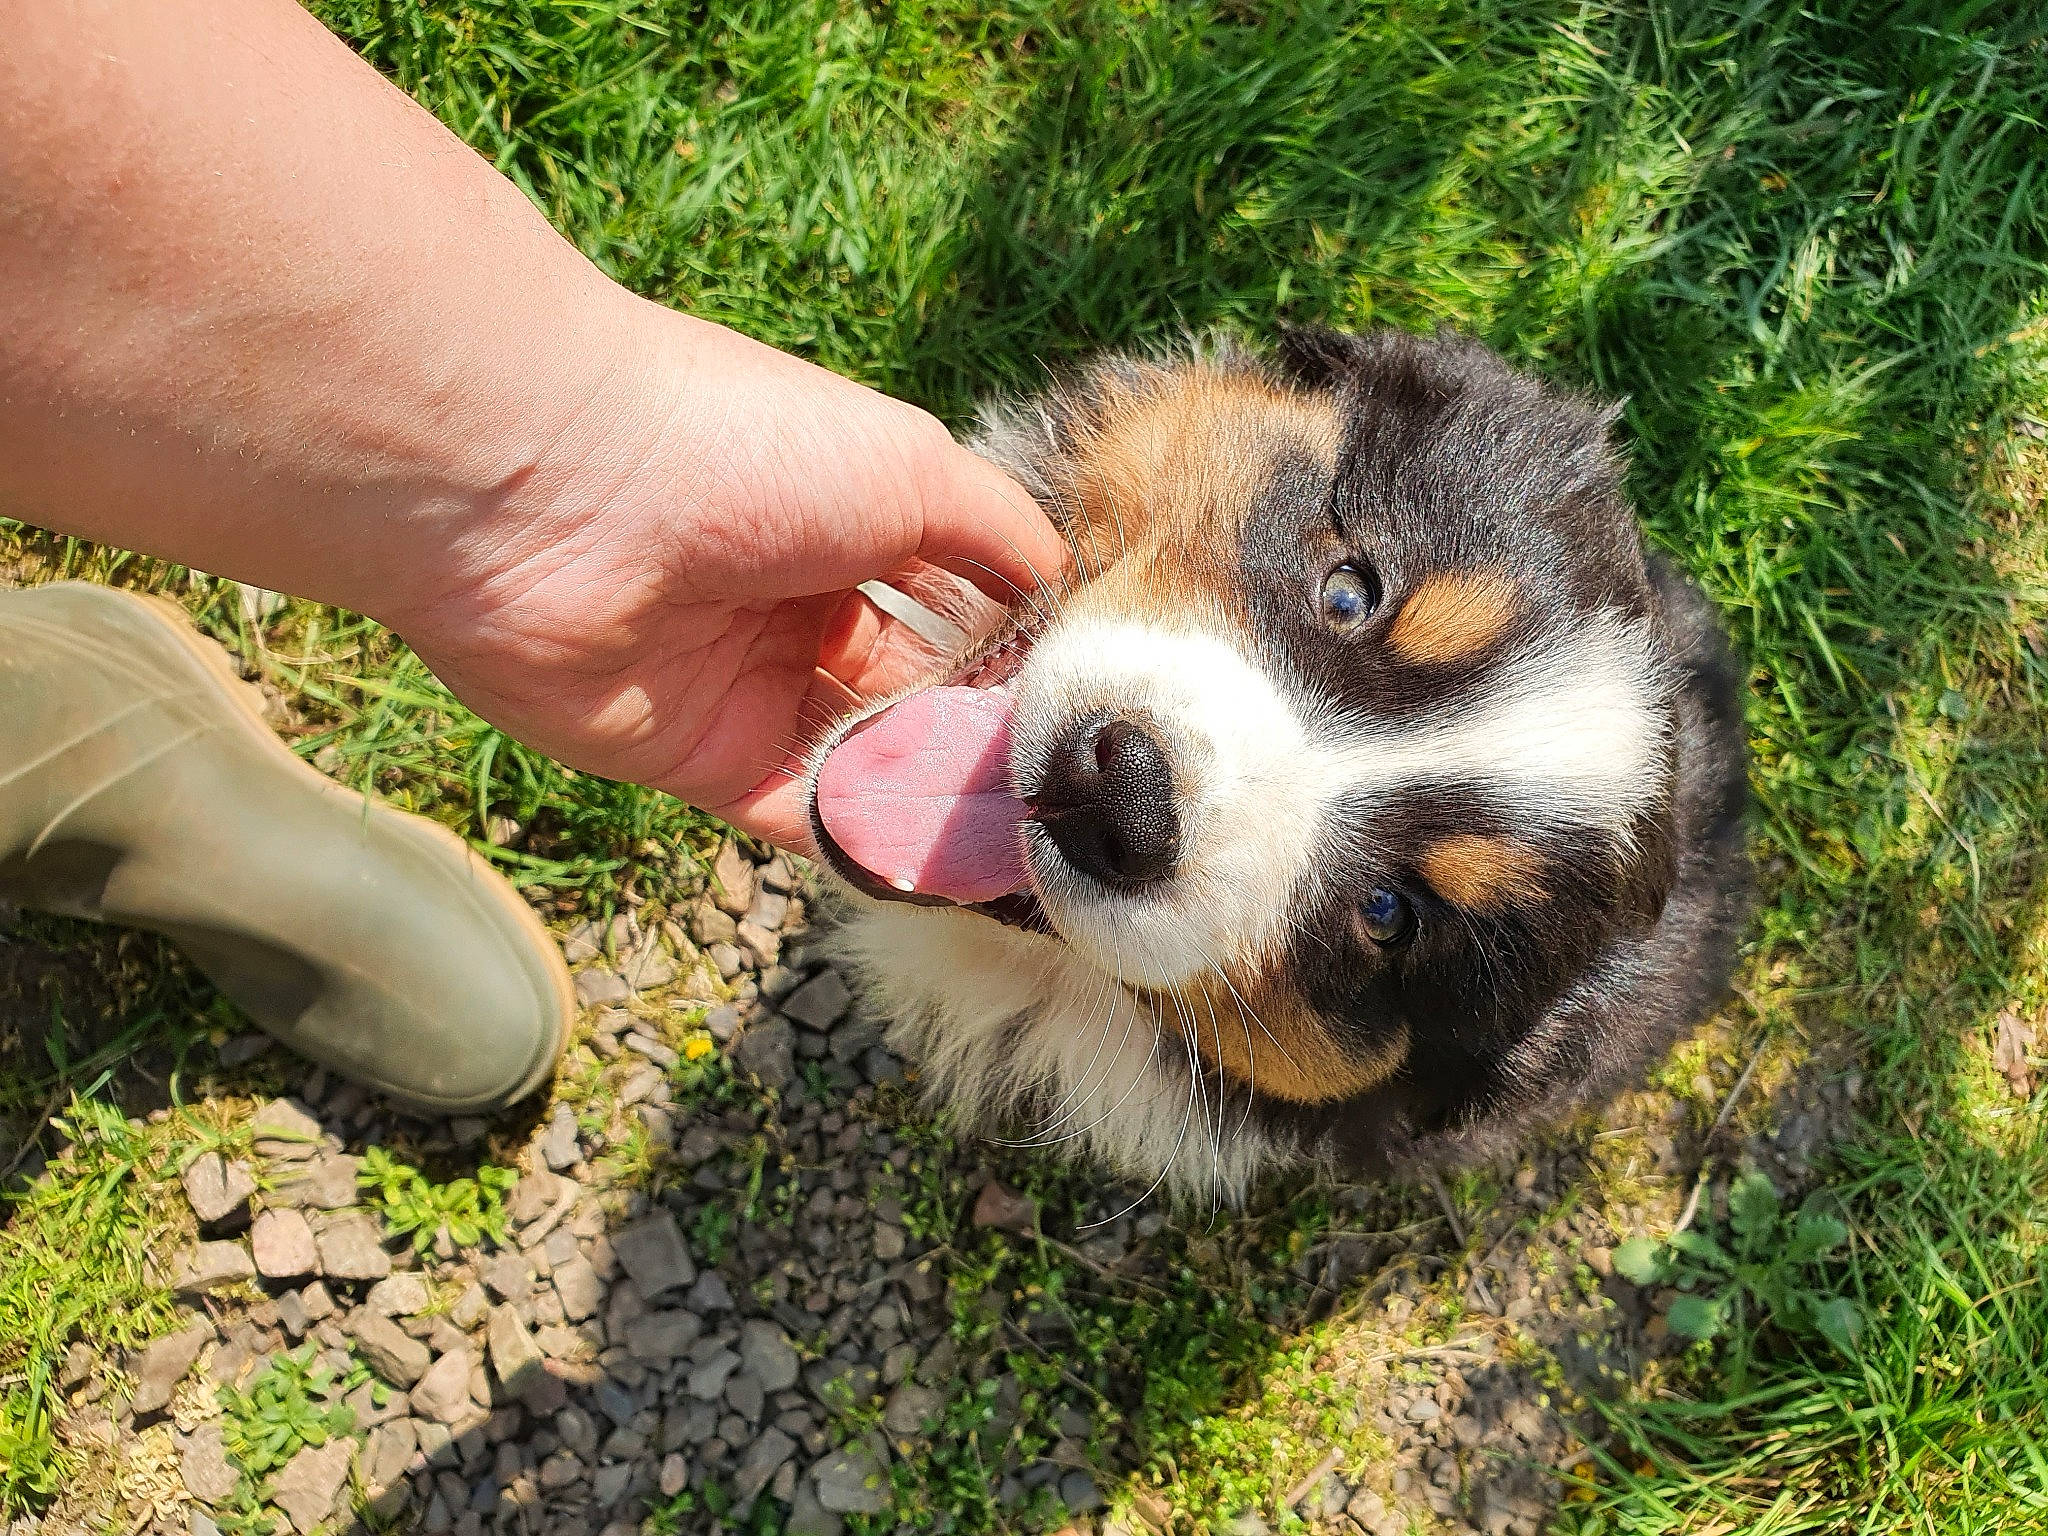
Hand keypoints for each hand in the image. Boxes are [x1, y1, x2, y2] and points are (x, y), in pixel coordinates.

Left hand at [393, 301, 1066, 855]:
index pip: (956, 602)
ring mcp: (750, 685)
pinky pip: (798, 814)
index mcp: (850, 519)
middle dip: (984, 738)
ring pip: (866, 759)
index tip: (1090, 706)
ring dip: (937, 799)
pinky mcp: (698, 762)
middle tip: (1068, 796)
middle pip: (915, 690)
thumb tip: (1068, 585)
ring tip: (1026, 845)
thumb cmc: (747, 449)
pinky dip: (864, 841)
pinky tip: (941, 868)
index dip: (1017, 650)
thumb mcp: (910, 465)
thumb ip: (998, 533)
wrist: (553, 493)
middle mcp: (802, 603)